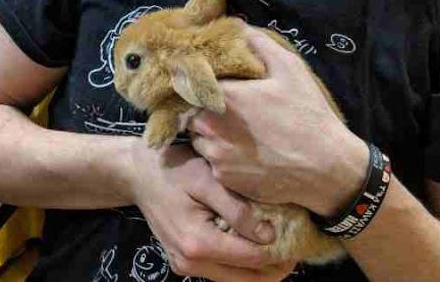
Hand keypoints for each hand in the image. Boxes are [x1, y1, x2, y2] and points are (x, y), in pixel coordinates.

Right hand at [128, 142, 296, 280]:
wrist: (137, 173)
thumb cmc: (174, 170)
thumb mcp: (208, 180)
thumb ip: (238, 210)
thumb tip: (269, 236)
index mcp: (198, 244)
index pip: (251, 260)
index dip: (281, 253)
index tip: (301, 239)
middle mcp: (190, 263)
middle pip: (246, 280)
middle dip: (274, 267)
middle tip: (296, 246)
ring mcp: (185, 266)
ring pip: (235, 280)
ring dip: (259, 268)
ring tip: (279, 244)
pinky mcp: (184, 262)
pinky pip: (221, 272)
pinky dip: (241, 263)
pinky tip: (253, 243)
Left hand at [188, 26, 370, 216]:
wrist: (326, 168)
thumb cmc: (307, 115)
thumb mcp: (289, 69)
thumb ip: (258, 43)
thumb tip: (237, 26)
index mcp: (223, 96)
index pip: (189, 82)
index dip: (195, 80)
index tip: (206, 81)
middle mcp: (211, 125)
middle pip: (190, 111)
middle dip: (203, 107)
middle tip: (225, 106)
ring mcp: (215, 154)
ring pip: (198, 138)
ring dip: (210, 132)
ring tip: (236, 130)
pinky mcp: (223, 178)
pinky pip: (211, 162)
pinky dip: (221, 155)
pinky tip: (244, 151)